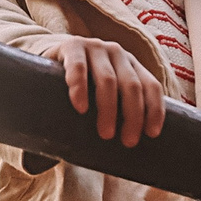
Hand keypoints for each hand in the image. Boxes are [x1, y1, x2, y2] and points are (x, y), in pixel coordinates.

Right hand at [40, 36, 165, 146]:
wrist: (46, 59)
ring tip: (105, 133)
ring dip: (108, 109)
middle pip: (132, 86)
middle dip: (133, 116)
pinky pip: (78, 68)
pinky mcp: (70, 47)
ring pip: (108, 80)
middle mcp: (117, 53)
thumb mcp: (103, 94)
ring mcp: (94, 47)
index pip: (151, 86)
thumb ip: (117, 110)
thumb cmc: (80, 88)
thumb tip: (130, 154)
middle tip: (127, 142)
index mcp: (131, 65)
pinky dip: (80, 88)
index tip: (151, 134)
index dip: (155, 109)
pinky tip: (80, 107)